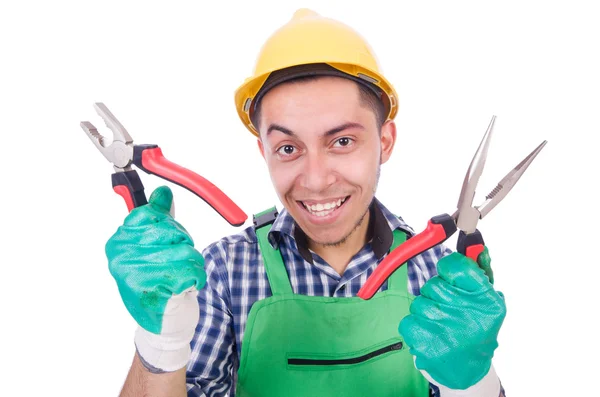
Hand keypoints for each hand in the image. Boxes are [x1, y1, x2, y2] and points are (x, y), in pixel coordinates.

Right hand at [106, 186, 205, 371]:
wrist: (163, 324)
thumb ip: (159, 218)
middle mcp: (122, 257)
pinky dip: (197, 278)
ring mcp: (137, 274)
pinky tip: (185, 288)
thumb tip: (163, 191)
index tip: (166, 242)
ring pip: (186, 251)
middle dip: (183, 246)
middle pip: (173, 231)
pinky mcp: (157, 290)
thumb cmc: (159, 282)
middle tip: (174, 265)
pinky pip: (193, 269)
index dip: (169, 227)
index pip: (152, 214)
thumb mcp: (154, 246)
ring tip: (179, 278)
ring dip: (192, 264)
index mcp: (118, 242)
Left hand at [399, 248, 505, 392]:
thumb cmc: (477, 329)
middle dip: (437, 294)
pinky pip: (408, 320)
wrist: (468, 370)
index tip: (449, 275)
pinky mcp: (425, 344)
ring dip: (426, 311)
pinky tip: (431, 334)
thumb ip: (480, 271)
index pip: (455, 265)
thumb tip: (476, 246)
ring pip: (419, 303)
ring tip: (442, 325)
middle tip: (448, 308)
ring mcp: (444, 330)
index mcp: (485, 301)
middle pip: (433, 285)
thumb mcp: (488, 301)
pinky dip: (416, 326)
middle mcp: (466, 314)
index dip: (448, 269)